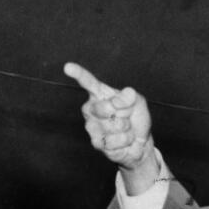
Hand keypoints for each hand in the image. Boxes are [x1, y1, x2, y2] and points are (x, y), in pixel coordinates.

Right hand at [64, 62, 155, 177]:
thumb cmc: (135, 118)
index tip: (68, 66)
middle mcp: (91, 108)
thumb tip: (123, 95)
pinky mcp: (96, 142)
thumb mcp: (138, 102)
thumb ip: (130, 97)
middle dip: (125, 114)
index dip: (79, 74)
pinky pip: (114, 141)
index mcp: (100, 94)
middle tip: (127, 117)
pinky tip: (123, 140)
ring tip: (125, 129)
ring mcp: (91, 126)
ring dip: (127, 129)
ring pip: (114, 126)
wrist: (140, 141)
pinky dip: (125, 141)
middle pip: (106, 108)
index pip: (88, 82)